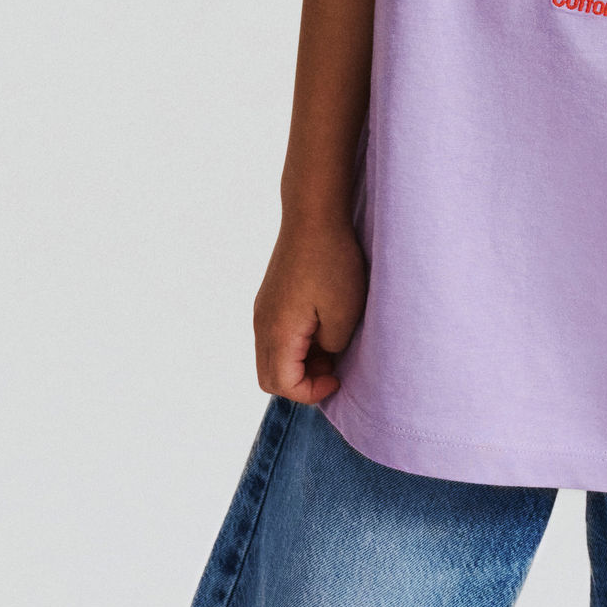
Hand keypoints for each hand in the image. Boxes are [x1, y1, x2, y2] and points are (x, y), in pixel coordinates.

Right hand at [252, 217, 367, 403]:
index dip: (312, 392)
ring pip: (272, 357)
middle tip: (333, 365)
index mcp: (277, 332)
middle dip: (302, 382)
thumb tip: (323, 354)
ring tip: (332, 343)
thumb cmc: (333, 261)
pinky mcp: (271, 298)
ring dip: (301, 362)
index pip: (282, 385)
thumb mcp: (345, 314)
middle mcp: (261, 324)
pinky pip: (276, 337)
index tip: (338, 376)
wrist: (314, 215)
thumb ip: (332, 348)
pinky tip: (323, 325)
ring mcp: (263, 310)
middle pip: (270, 378)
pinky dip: (297, 344)